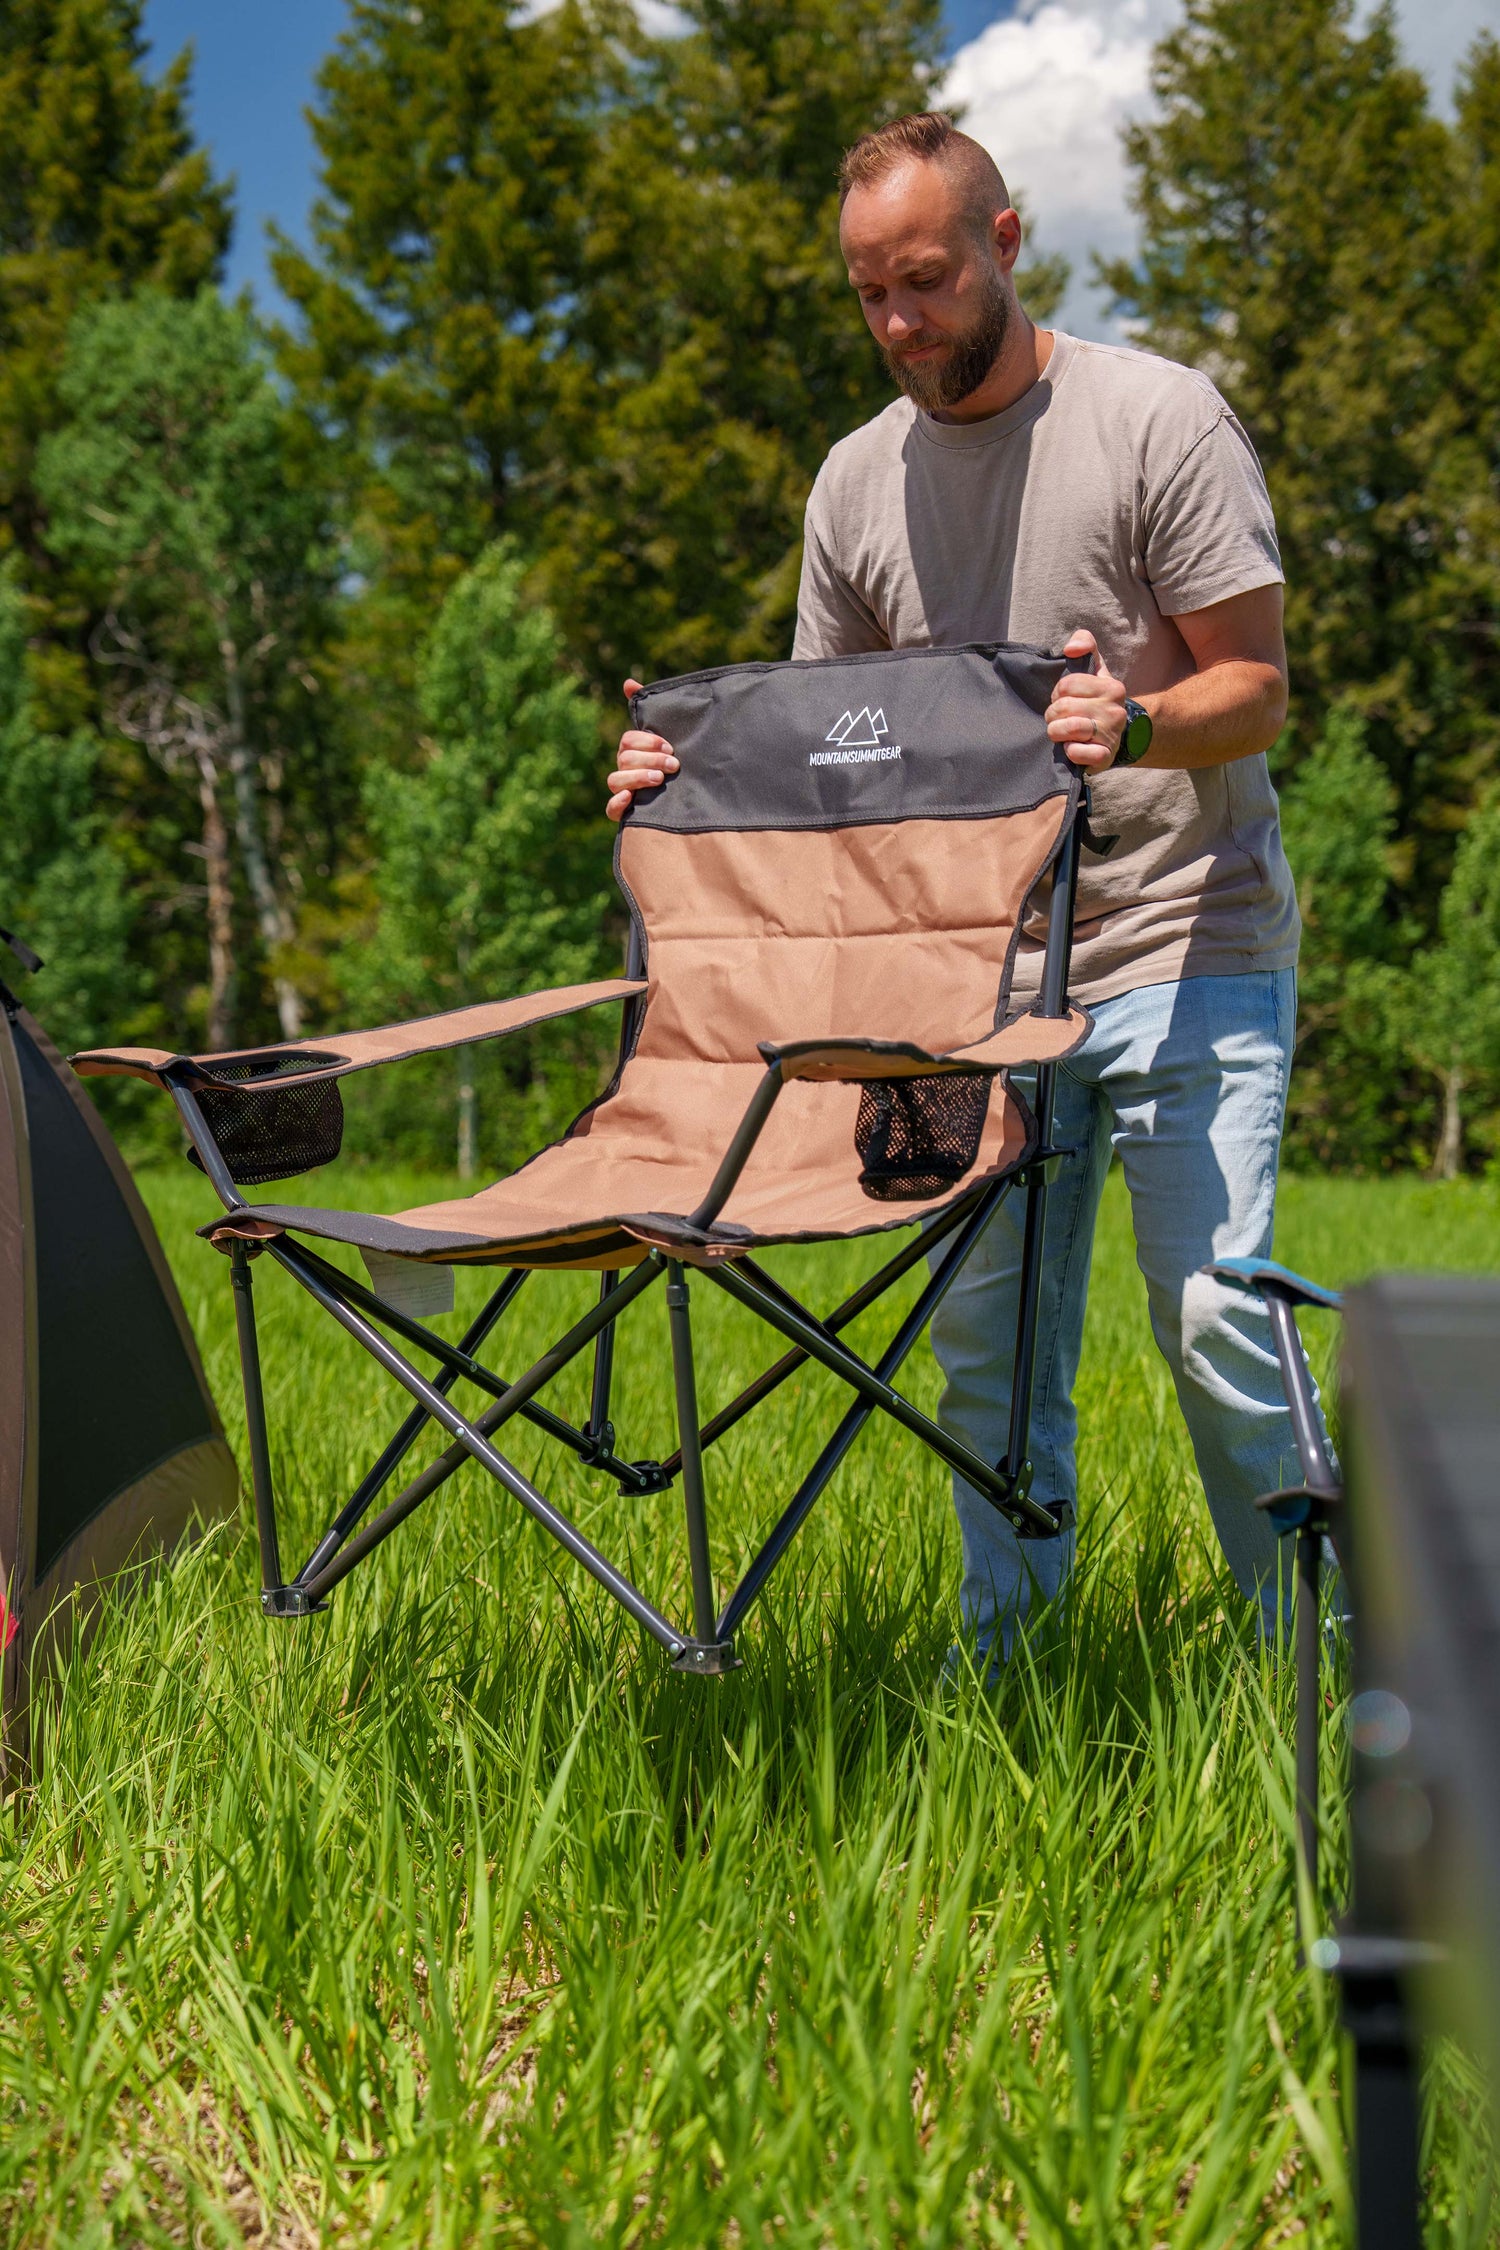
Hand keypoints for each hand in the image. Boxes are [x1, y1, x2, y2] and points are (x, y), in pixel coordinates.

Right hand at [607, 677, 678, 821]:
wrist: (685, 798)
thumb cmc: (673, 762)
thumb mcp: (667, 736)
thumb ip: (650, 710)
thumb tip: (628, 682)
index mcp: (632, 750)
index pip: (629, 740)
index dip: (648, 741)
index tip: (670, 745)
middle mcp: (624, 769)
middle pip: (624, 759)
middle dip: (650, 760)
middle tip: (674, 764)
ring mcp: (622, 790)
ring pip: (615, 780)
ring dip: (637, 778)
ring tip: (659, 780)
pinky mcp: (623, 812)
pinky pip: (610, 809)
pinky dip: (617, 803)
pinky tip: (630, 799)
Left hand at [1045, 629, 1127, 772]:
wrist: (1114, 736)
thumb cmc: (1096, 700)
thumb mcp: (1094, 669)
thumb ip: (1085, 644)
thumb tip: (1071, 649)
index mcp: (1111, 687)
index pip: (1066, 684)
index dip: (1057, 693)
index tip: (1061, 699)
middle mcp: (1115, 710)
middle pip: (1064, 707)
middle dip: (1052, 714)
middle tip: (1056, 718)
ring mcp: (1112, 734)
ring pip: (1070, 729)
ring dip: (1056, 732)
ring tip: (1059, 732)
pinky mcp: (1105, 756)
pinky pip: (1079, 753)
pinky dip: (1070, 752)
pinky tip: (1071, 748)